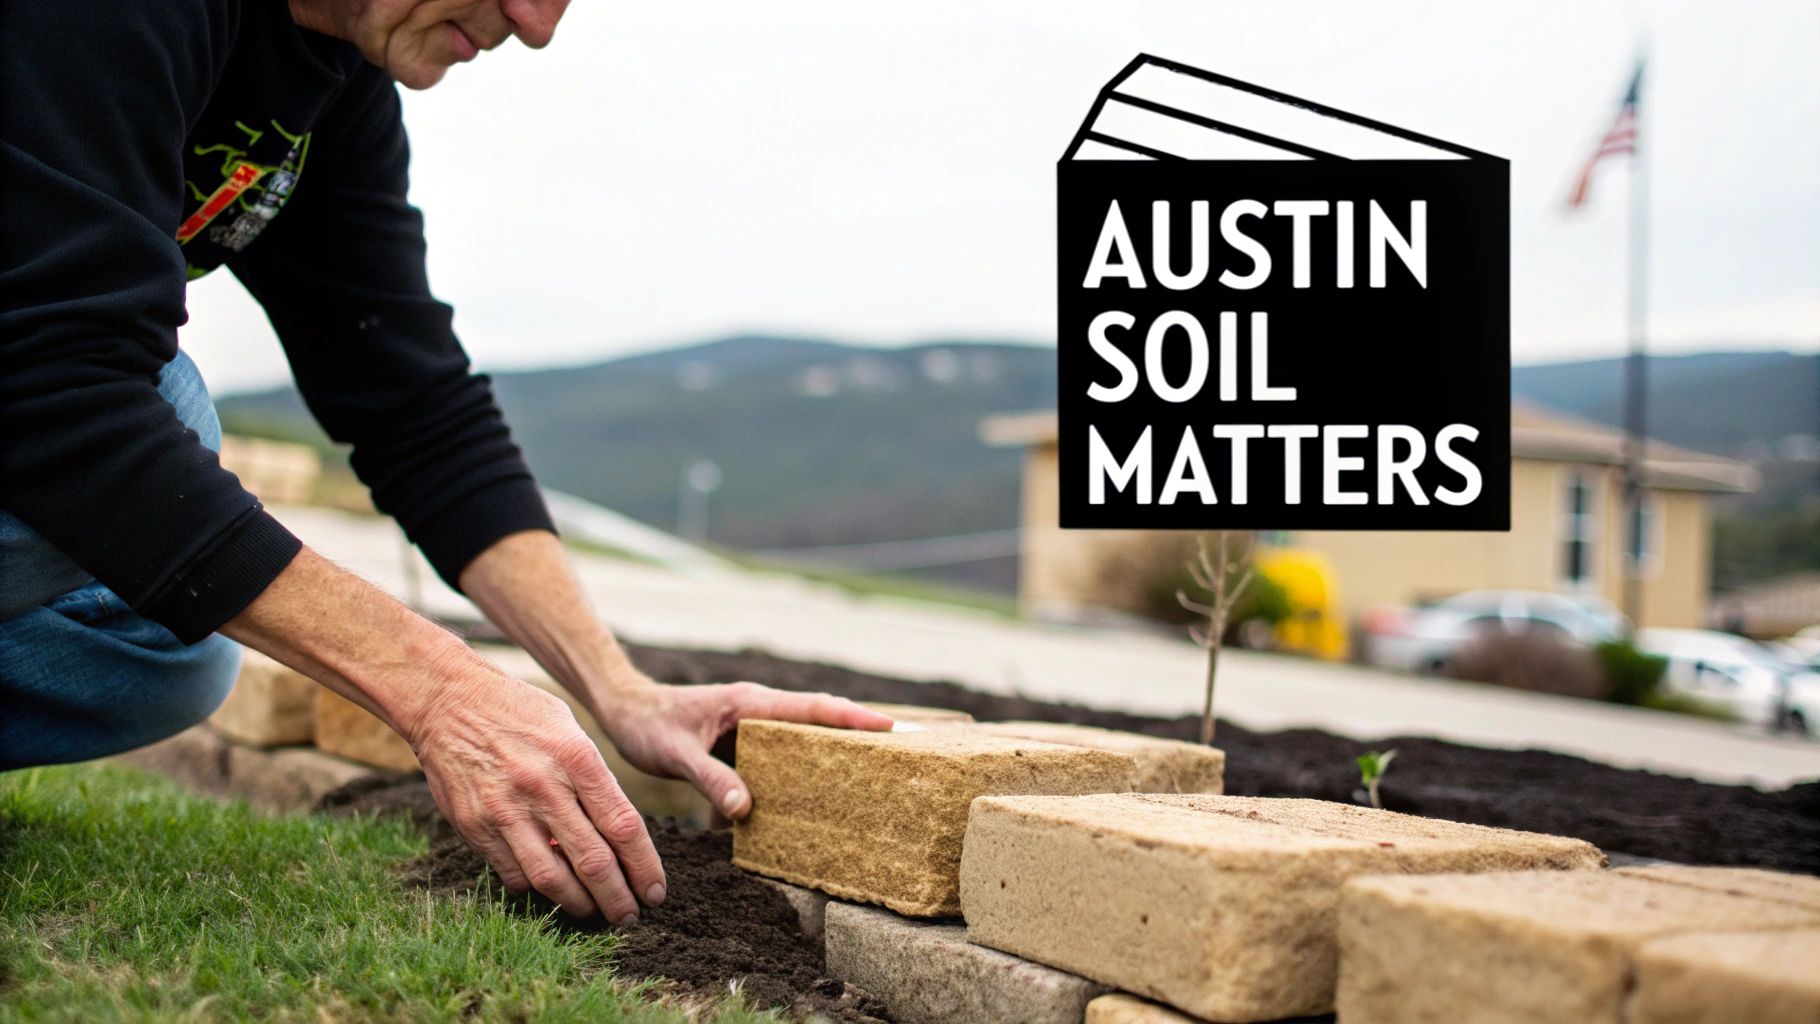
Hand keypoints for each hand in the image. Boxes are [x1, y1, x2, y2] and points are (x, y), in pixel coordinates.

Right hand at [408, 662, 666, 924]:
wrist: (449, 700)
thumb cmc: (520, 713)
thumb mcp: (570, 730)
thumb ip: (594, 781)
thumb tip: (617, 835)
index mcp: (577, 758)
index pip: (623, 826)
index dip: (644, 866)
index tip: (654, 891)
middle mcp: (543, 786)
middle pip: (594, 860)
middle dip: (618, 898)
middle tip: (630, 915)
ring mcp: (505, 809)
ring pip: (552, 877)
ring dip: (579, 903)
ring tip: (594, 911)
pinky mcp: (474, 825)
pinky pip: (513, 873)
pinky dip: (536, 887)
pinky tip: (550, 887)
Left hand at [600, 679, 892, 818]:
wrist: (626, 712)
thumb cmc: (649, 726)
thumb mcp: (676, 754)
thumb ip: (711, 778)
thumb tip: (745, 809)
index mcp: (750, 703)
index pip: (812, 708)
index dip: (852, 716)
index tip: (890, 725)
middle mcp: (758, 709)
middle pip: (819, 719)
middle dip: (857, 730)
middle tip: (900, 749)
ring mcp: (753, 725)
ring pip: (802, 737)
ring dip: (832, 750)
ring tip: (871, 773)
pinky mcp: (744, 741)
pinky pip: (781, 754)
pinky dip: (800, 768)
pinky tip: (813, 793)